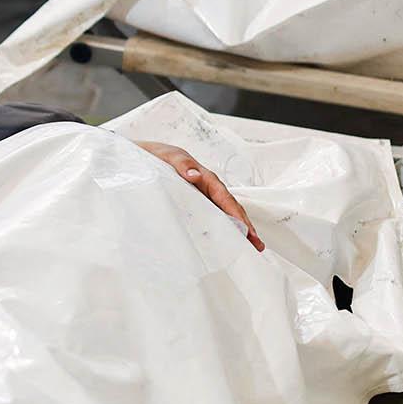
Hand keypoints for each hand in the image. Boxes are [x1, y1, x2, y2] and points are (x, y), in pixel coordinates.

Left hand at [134, 141, 264, 251]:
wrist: (144, 156)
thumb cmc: (160, 156)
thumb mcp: (170, 157)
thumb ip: (182, 165)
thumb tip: (195, 176)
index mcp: (206, 178)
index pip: (225, 199)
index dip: (237, 215)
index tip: (247, 230)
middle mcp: (208, 188)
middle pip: (231, 208)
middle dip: (245, 226)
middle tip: (257, 246)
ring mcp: (202, 197)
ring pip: (223, 214)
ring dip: (237, 230)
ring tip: (249, 247)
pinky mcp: (194, 203)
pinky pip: (210, 216)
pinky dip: (220, 228)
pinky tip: (224, 243)